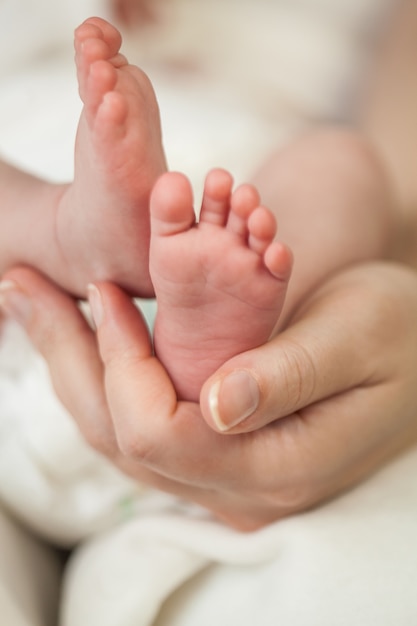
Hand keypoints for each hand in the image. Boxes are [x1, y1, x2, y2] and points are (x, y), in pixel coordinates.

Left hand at [1, 262, 416, 529]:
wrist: (413, 348)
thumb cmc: (400, 334)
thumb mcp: (359, 335)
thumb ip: (290, 375)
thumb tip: (216, 405)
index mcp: (280, 466)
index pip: (162, 432)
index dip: (123, 361)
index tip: (106, 291)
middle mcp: (243, 488)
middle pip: (122, 438)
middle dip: (68, 358)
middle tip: (21, 288)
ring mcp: (226, 476)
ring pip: (121, 434)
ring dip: (74, 366)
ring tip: (35, 304)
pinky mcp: (219, 451)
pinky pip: (142, 422)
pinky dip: (105, 374)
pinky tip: (83, 333)